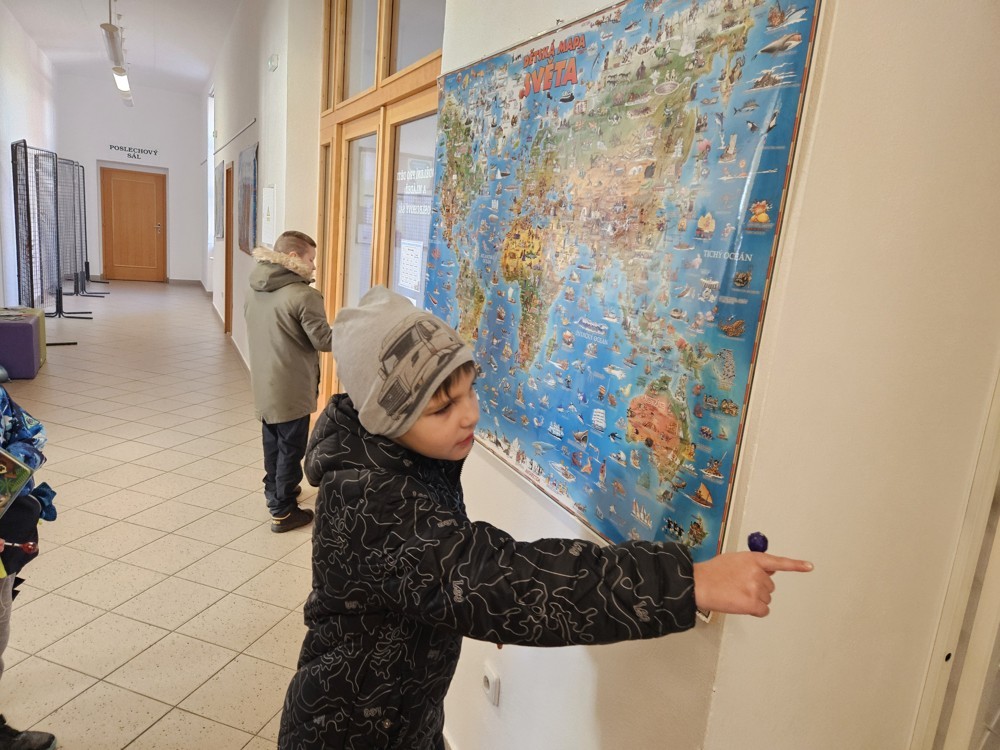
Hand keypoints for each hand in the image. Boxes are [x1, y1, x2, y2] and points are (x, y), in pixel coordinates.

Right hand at [692, 551, 812, 616]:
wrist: (699, 584)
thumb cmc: (713, 572)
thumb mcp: (734, 560)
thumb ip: (752, 564)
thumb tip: (766, 572)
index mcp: (754, 559)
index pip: (779, 562)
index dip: (796, 565)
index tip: (809, 566)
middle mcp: (758, 573)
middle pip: (770, 586)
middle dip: (757, 587)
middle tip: (738, 586)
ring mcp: (757, 589)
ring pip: (766, 599)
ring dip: (754, 599)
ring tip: (735, 593)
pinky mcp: (753, 604)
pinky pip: (763, 611)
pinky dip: (754, 610)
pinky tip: (739, 604)